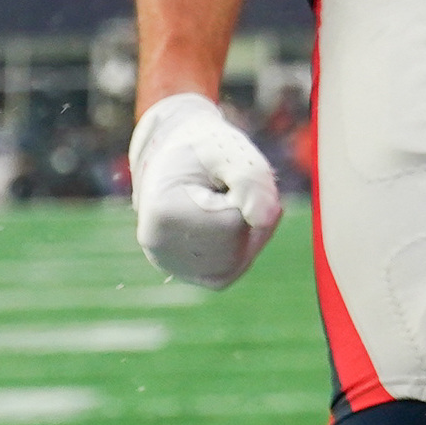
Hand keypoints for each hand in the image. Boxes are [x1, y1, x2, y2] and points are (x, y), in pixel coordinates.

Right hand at [129, 93, 280, 288]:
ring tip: (227, 202)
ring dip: (247, 233)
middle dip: (249, 217)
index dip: (247, 198)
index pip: (232, 224)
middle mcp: (158, 245)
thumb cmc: (204, 151)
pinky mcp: (181, 270)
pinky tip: (231, 223)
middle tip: (231, 188)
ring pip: (233, 264)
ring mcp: (167, 261)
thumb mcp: (230, 151)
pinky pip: (226, 273)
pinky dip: (239, 250)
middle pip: (234, 248)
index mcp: (164, 212)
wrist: (174, 156)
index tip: (229, 176)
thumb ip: (252, 179)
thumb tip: (267, 219)